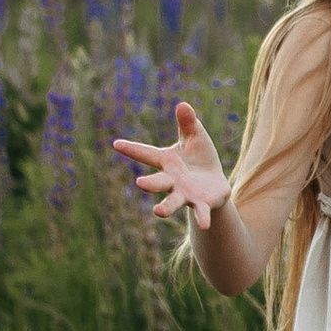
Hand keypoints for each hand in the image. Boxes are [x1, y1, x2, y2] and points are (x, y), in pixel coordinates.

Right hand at [112, 100, 231, 231]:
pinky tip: (203, 226)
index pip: (147, 154)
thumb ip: (188, 123)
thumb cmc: (199, 157)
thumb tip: (182, 104)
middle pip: (158, 182)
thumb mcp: (195, 136)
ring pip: (173, 201)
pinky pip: (200, 212)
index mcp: (167, 161)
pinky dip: (201, 218)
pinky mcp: (201, 203)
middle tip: (140, 184)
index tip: (116, 144)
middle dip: (150, 184)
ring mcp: (185, 193)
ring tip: (158, 212)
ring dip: (166, 207)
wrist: (213, 183)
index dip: (132, 149)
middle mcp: (172, 180)